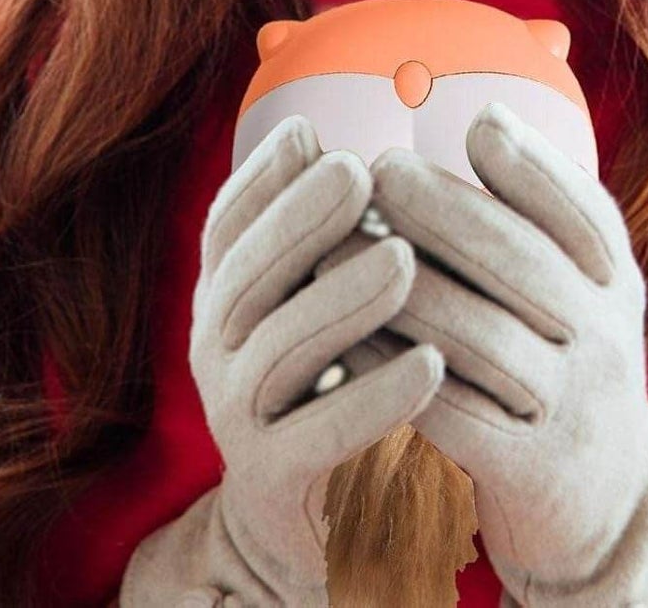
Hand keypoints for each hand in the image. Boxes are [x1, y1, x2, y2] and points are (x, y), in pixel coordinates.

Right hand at [121, 113, 445, 605]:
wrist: (315, 516)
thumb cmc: (331, 375)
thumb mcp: (313, 296)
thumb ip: (316, 230)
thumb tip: (319, 131)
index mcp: (227, 296)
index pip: (227, 228)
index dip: (262, 180)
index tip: (311, 133)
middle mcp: (217, 350)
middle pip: (247, 277)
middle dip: (301, 221)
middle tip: (360, 173)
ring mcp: (238, 418)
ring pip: (281, 350)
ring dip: (342, 300)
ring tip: (403, 261)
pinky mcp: (275, 482)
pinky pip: (320, 437)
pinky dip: (373, 399)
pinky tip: (430, 364)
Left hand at [349, 101, 647, 604]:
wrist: (603, 497)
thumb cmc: (562, 356)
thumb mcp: (576, 284)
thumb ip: (539, 214)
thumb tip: (484, 116)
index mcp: (612, 280)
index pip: (583, 211)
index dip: (532, 164)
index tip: (474, 120)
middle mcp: (606, 337)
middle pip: (524, 263)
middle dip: (446, 209)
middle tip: (377, 171)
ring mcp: (573, 408)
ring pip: (483, 337)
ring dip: (403, 288)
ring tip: (335, 250)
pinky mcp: (532, 472)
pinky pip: (456, 416)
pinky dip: (396, 375)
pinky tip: (344, 343)